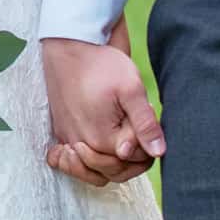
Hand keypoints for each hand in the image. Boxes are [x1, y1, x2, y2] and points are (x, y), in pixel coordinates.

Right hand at [41, 32, 162, 186]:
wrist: (69, 46)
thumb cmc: (101, 64)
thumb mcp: (131, 89)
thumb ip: (145, 124)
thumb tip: (158, 153)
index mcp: (103, 138)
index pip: (134, 161)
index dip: (148, 147)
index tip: (148, 119)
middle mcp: (82, 144)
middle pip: (115, 172)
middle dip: (133, 159)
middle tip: (137, 129)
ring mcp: (68, 139)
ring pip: (93, 173)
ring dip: (111, 167)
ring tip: (123, 145)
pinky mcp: (61, 132)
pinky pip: (73, 163)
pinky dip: (84, 165)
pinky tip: (96, 152)